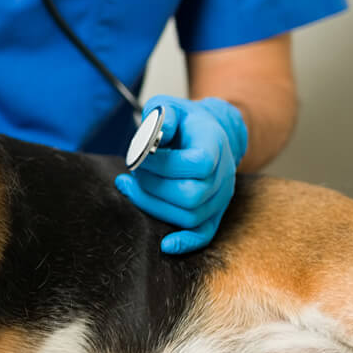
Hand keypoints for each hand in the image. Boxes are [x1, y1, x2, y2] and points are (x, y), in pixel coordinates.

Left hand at [115, 95, 248, 254]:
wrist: (210, 132)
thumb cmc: (184, 120)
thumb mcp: (169, 107)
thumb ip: (160, 117)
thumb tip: (150, 138)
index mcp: (215, 145)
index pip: (197, 163)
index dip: (163, 163)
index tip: (139, 155)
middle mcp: (223, 174)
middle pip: (189, 195)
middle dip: (152, 185)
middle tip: (133, 170)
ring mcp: (220, 197)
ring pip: (188, 216)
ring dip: (152, 204)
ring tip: (130, 184)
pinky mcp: (213, 212)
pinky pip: (204, 234)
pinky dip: (186, 243)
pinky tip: (165, 245)